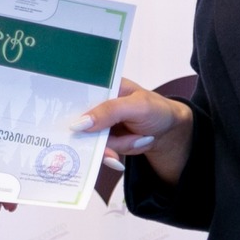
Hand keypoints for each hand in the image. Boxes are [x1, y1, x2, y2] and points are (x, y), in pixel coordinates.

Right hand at [74, 78, 194, 183]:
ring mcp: (101, 124)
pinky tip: (132, 146)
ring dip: (115, 145)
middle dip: (95, 137)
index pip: (79, 94)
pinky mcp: (105, 140)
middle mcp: (99, 105)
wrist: (169, 133)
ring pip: (91, 140)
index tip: (71, 124)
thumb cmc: (158, 110)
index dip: (70, 108)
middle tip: (111, 141)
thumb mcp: (137, 106)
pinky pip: (101, 150)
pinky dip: (116, 153)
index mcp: (105, 86)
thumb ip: (109, 111)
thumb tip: (80, 123)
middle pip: (80, 122)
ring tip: (137, 138)